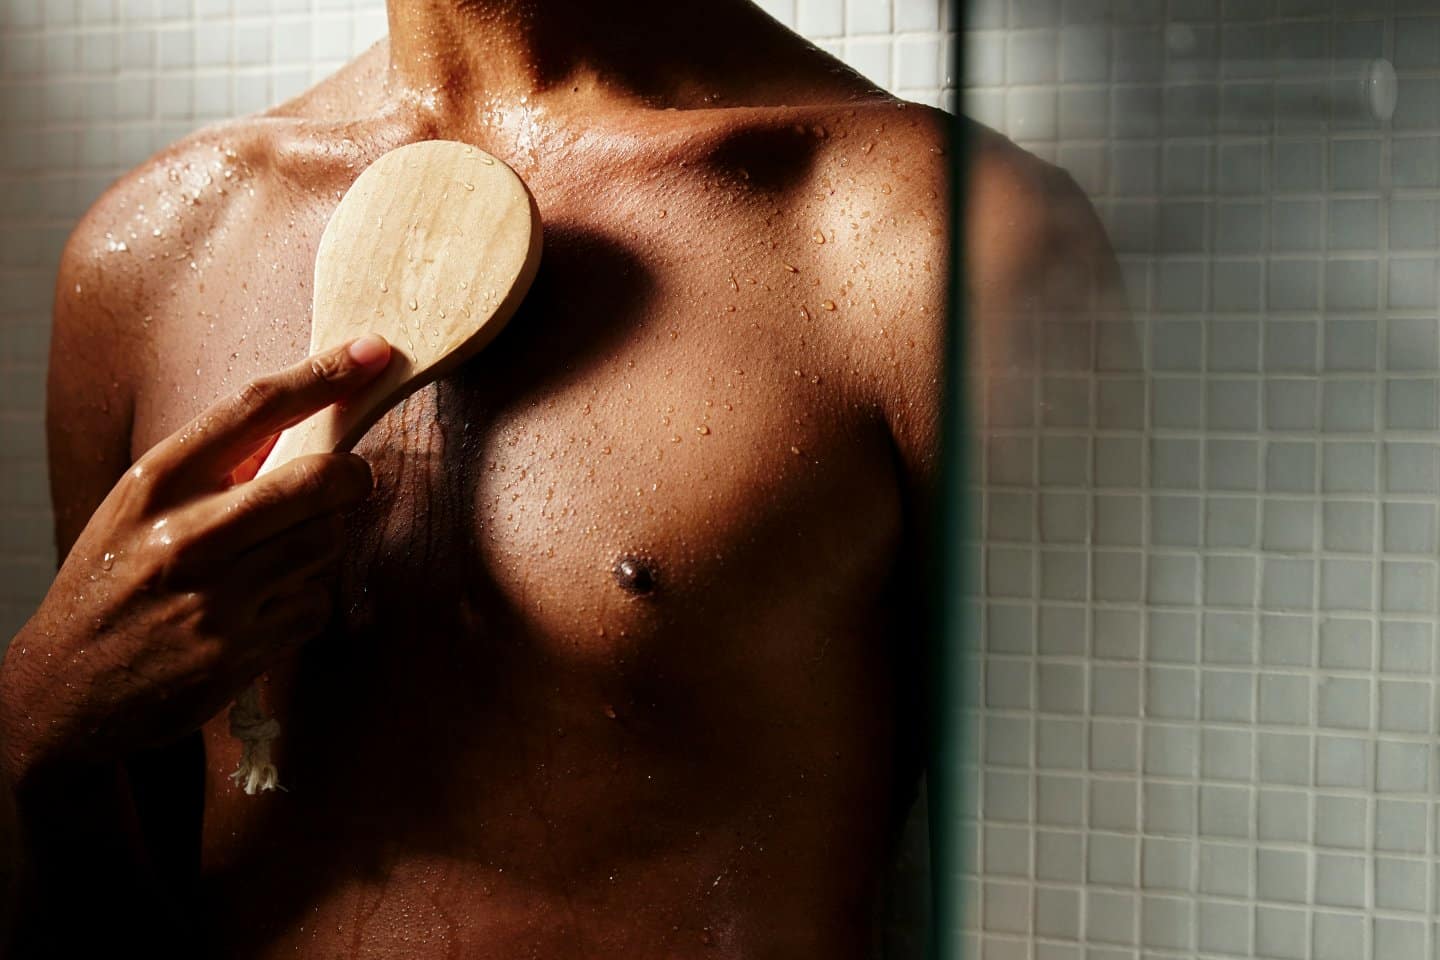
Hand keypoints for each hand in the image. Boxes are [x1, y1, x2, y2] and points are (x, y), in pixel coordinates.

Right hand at [0, 335, 391, 785]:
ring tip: (285, 556)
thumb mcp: (140, 506)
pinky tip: (267, 611)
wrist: (67, 687)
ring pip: (327, 543)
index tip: (373, 352)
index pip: (255, 408)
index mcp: (155, 483)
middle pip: (317, 481)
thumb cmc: (116, 581)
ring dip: (325, 543)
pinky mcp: (239, 651)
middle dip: (354, 476)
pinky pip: (316, 605)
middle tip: (354, 479)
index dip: (324, 374)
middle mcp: (183, 536)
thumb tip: (305, 413)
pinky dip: (307, 602)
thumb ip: (213, 466)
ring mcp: (214, 598)